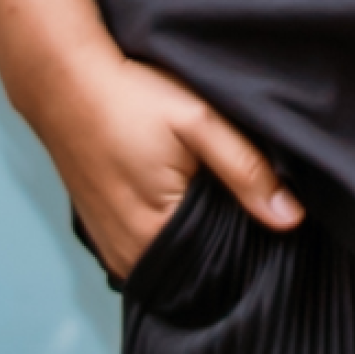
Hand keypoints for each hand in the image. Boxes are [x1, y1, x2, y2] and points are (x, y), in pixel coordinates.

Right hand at [30, 45, 307, 283]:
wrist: (62, 83)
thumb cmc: (130, 98)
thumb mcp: (199, 123)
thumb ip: (246, 171)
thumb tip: (292, 218)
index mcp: (156, 232)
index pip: (225, 267)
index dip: (255, 245)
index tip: (276, 223)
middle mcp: (129, 254)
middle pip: (199, 270)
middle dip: (230, 246)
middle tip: (249, 206)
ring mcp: (111, 248)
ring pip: (175, 263)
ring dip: (200, 241)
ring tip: (218, 202)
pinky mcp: (102, 236)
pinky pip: (150, 254)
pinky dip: (173, 237)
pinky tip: (187, 205)